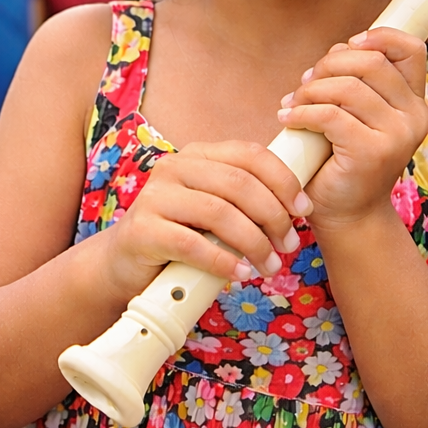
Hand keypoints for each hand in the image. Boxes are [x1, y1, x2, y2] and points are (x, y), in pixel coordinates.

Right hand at [98, 141, 307, 303]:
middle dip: (273, 216)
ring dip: (254, 243)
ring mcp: (155, 196)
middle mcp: (174, 167)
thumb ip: (242, 200)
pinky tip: (240, 274)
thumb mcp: (212, 208)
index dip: (282, 180)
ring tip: (270, 266)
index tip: (303, 209)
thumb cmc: (180, 235)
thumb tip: (297, 207)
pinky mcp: (143, 230)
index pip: (249, 154)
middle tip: (289, 244)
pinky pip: (192, 244)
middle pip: (238, 183)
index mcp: (197, 155)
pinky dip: (223, 261)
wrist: (125, 262)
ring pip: (219, 212)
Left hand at [276, 27, 427, 227]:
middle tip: (306, 82)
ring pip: (347, 87)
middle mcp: (414, 116)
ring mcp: (397, 135)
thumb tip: (338, 50)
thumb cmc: (343, 159)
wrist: (347, 213)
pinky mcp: (372, 153)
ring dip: (310, 90)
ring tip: (293, 103)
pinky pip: (329, 115)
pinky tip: (287, 118)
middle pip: (370, 62)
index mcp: (413, 102)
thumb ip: (355, 81)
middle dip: (329, 64)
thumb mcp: (356, 114)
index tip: (347, 45)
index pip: (409, 49)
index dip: (378, 37)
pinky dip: (302, 112)